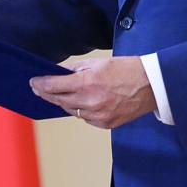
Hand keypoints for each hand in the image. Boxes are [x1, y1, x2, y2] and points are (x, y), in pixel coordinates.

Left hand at [30, 55, 154, 129]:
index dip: (40, 84)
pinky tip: (81, 102)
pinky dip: (80, 110)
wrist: (153, 86)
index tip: (33, 82)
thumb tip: (58, 72)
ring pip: (71, 111)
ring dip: (63, 102)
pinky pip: (85, 118)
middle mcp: (91, 101)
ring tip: (58, 95)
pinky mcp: (105, 124)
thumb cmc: (127, 70)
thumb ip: (75, 68)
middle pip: (58, 100)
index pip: (54, 86)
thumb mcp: (99, 62)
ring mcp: (98, 115)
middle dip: (46, 94)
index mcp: (87, 82)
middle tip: (38, 89)